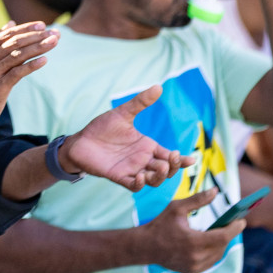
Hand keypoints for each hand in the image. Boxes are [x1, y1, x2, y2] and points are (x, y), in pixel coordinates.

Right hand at [0, 21, 55, 131]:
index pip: (8, 34)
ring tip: (54, 42)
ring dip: (38, 47)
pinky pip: (17, 73)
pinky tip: (45, 60)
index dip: (26, 28)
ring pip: (17, 55)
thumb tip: (11, 23)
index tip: (42, 24)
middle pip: (14, 43)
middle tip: (54, 32)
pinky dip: (31, 65)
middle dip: (36, 36)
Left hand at [62, 85, 193, 190]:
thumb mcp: (123, 113)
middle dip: (173, 166)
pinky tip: (140, 176)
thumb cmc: (102, 128)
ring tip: (161, 166)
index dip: (181, 159)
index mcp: (147, 147)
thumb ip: (140, 102)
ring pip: (153, 180)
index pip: (169, 155)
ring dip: (160, 176)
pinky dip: (139, 184)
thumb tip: (158, 87)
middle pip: (165, 169)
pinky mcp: (119, 176)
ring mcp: (132, 169)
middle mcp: (142, 160)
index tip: (191, 159)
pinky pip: (133, 185)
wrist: (81, 141)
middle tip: (173, 158)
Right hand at [138, 189, 242, 272]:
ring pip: (217, 255)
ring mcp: (195, 267)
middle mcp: (196, 257)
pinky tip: (208, 243)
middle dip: (228, 234)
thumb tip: (215, 191)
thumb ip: (198, 200)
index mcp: (194, 241)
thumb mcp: (177, 208)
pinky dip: (212, 252)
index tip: (242, 220)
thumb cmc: (160, 224)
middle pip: (222, 245)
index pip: (223, 236)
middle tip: (230, 223)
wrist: (145, 246)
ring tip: (219, 232)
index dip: (235, 228)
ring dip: (221, 243)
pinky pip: (210, 262)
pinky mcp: (192, 272)